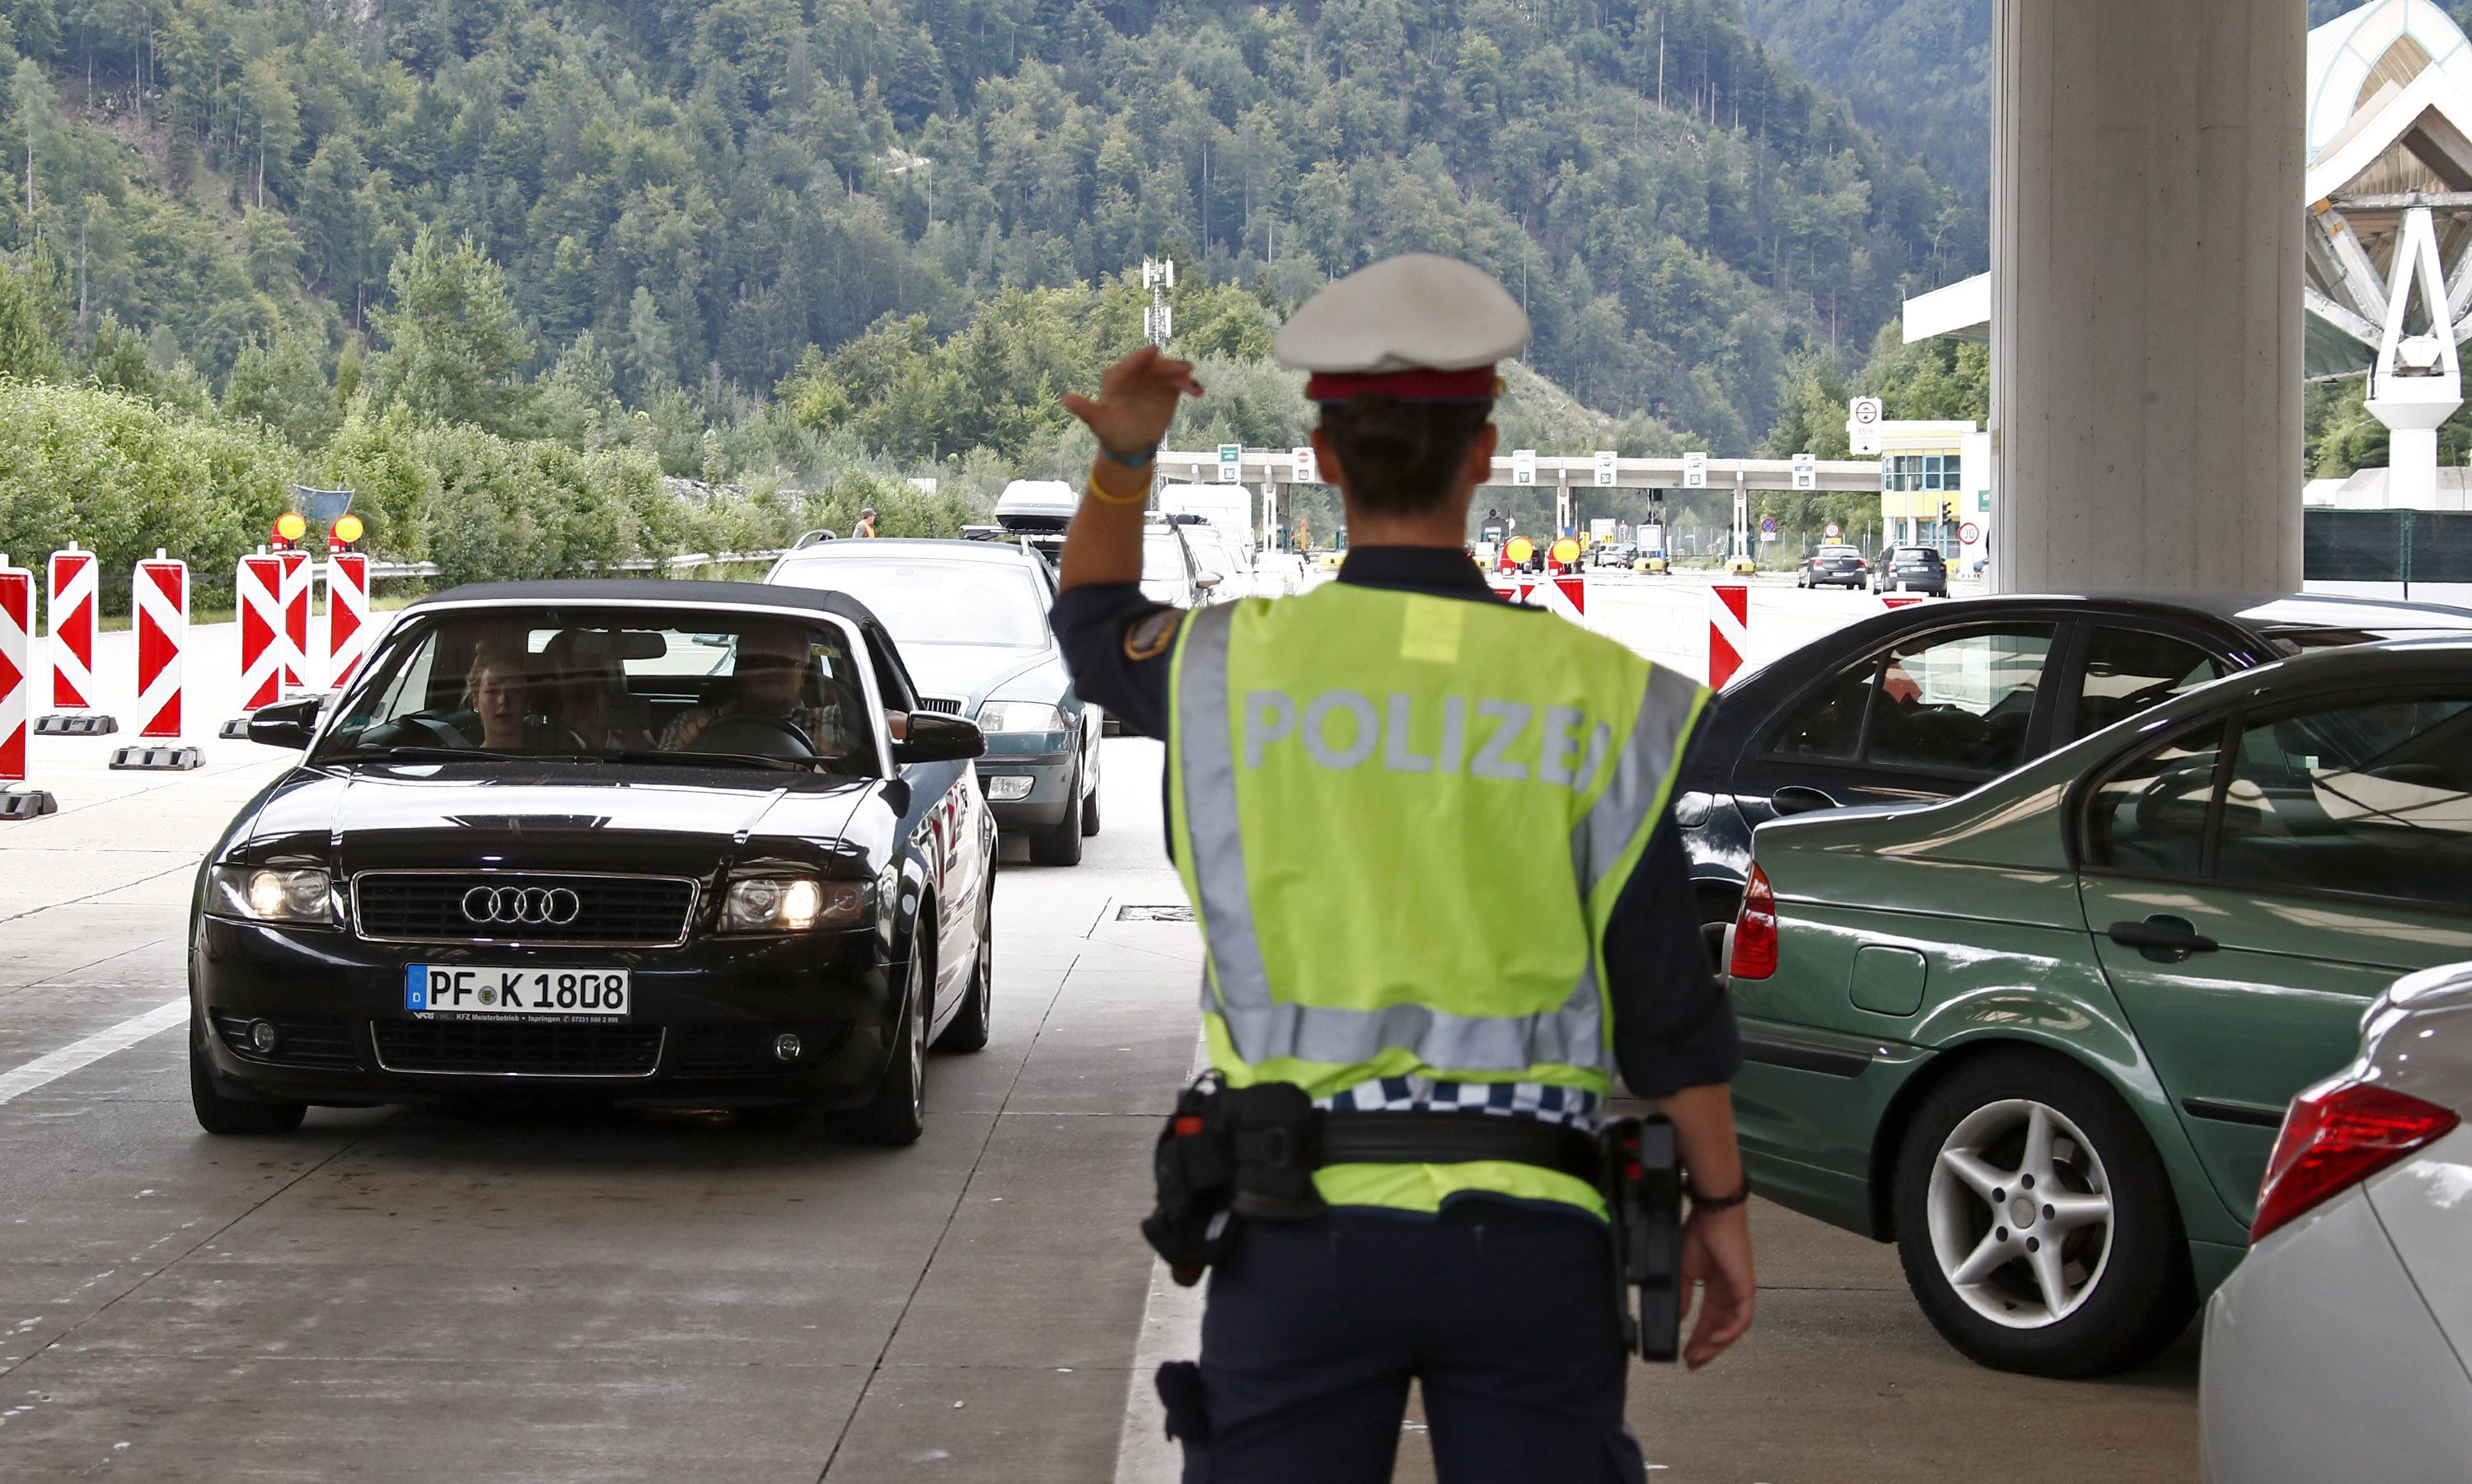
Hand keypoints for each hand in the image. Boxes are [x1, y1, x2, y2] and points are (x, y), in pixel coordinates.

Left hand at [1063, 345, 1202, 455]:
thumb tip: (1066, 399)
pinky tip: (1198, 392)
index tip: (1153, 351)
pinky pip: (1180, 384)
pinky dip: (1189, 385)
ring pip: (1168, 372)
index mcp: (1117, 377)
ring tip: (1190, 378)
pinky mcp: (1168, 389)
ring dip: (1180, 373)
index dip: (1141, 358)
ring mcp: (1153, 380)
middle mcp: (1137, 375)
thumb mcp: (1096, 421)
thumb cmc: (1110, 431)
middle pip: (1152, 366)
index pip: (1129, 366)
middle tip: (1181, 368)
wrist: (1129, 444)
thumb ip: (1085, 409)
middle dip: (1167, 365)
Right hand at [1678, 1204, 1754, 1368]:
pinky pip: (1741, 1319)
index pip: (1708, 1320)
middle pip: (1720, 1329)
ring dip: (1716, 1345)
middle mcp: (1730, 1293)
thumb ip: (1684, 1296)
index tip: (1684, 1354)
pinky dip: (1729, 1332)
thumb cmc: (1698, 1235)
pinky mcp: (1746, 1289)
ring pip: (1731, 1328)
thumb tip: (1678, 1318)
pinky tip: (1714, 1342)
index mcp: (1716, 1288)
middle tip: (1692, 1364)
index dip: (1697, 1338)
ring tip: (1699, 1357)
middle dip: (1706, 1348)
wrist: (1712, 1216)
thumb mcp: (1684, 1271)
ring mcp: (1740, 1292)